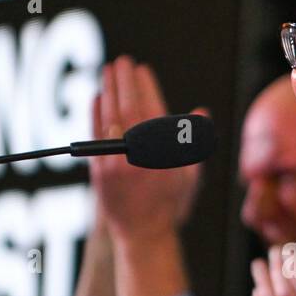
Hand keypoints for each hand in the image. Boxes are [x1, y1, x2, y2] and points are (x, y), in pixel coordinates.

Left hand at [90, 55, 204, 241]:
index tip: (142, 69)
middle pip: (129, 108)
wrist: (144, 234)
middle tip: (122, 61)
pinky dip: (95, 115)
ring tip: (108, 72)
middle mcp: (141, 156)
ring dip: (108, 91)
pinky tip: (96, 97)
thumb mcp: (189, 173)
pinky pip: (96, 136)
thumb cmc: (170, 203)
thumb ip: (192, 141)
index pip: (154, 109)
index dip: (146, 86)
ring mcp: (117, 164)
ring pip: (110, 119)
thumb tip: (200, 111)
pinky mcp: (100, 172)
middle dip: (124, 81)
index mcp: (165, 154)